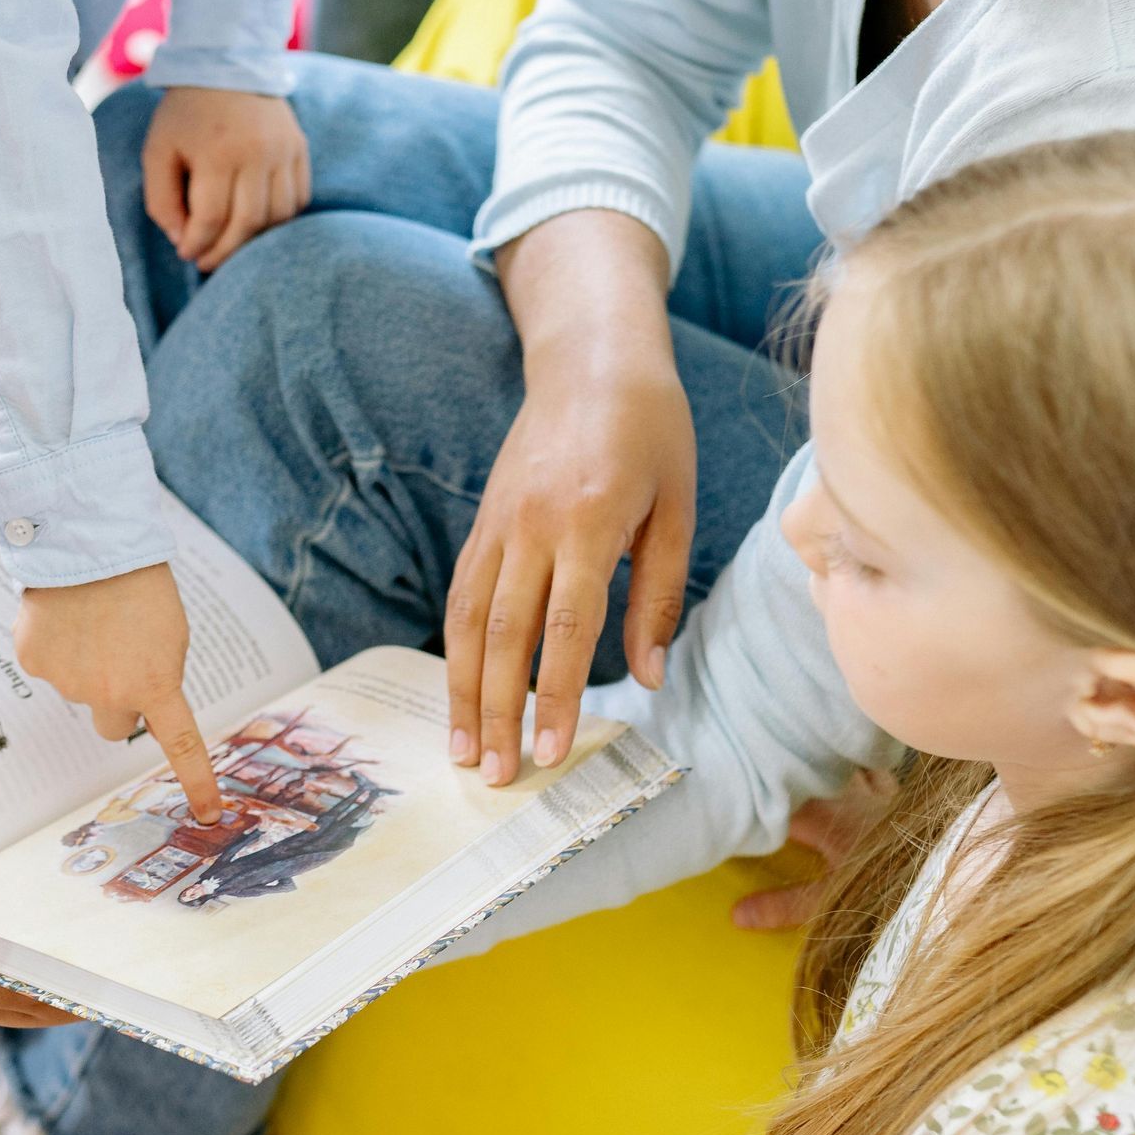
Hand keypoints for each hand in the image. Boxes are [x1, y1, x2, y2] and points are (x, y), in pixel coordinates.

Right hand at [14, 562, 223, 820]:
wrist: (86, 542)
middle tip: (118, 660)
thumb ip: (158, 676)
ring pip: (79, 690)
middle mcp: (109, 694)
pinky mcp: (33, 662)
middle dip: (117, 705)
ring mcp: (67, 681)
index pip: (180, 744)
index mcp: (155, 684)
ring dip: (85, 665)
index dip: (197, 781)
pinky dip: (53, 646)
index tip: (210, 815)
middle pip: (114, 727)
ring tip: (90, 618)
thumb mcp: (171, 634)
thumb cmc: (138, 584)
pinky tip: (62, 614)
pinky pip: (47, 665)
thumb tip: (132, 703)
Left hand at [142, 86, 310, 275]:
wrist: (226, 64)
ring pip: (278, 216)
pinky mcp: (299, 148)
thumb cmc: (184, 115)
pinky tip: (256, 220)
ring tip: (231, 243)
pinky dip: (279, 218)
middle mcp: (257, 152)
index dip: (197, 245)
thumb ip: (162, 201)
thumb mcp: (157, 152)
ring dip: (254, 239)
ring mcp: (284, 150)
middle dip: (225, 252)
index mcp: (216, 152)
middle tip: (207, 262)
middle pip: (248, 223)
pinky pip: (298, 198)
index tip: (186, 253)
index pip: (211, 218)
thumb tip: (182, 241)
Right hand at [446, 352, 694, 786]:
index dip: (554, 695)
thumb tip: (649, 677)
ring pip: (468, 621)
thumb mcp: (677, 507)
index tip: (550, 750)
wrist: (593, 360)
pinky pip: (462, 595)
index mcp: (586, 521)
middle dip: (496, 712)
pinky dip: (457, 649)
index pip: (565, 628)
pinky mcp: (484, 522)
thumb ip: (658, 594)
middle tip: (496, 775)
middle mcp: (530, 526)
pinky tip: (459, 691)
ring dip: (463, 691)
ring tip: (461, 751)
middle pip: (504, 636)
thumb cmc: (652, 432)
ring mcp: (498, 524)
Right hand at [731, 766, 897, 930]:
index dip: (750, 791)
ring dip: (819, 760)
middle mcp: (846, 793)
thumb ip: (785, 905)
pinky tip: (854, 767)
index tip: (729, 788)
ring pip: (838, 762)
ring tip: (798, 756)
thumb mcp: (832, 900)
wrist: (954, 866)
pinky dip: (859, 765)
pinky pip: (873, 767)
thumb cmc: (890, 884)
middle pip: (805, 769)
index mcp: (822, 816)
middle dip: (782, 766)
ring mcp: (875, 789)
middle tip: (757, 765)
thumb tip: (736, 915)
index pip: (775, 795)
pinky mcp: (899, 794)